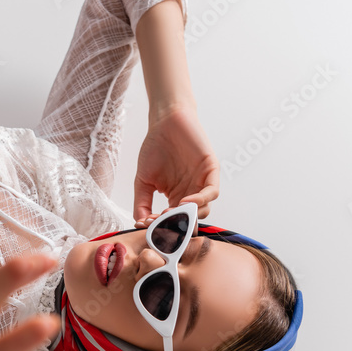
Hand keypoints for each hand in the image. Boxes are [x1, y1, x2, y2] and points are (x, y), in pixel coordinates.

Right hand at [133, 105, 219, 223]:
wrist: (165, 122)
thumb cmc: (155, 148)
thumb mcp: (143, 181)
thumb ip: (141, 203)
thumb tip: (139, 224)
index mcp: (176, 199)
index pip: (174, 222)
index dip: (162, 227)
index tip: (147, 226)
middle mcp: (191, 194)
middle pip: (190, 220)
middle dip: (175, 225)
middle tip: (160, 224)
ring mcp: (202, 183)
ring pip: (203, 210)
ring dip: (188, 216)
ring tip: (170, 214)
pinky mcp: (211, 171)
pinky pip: (212, 192)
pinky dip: (201, 200)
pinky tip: (185, 202)